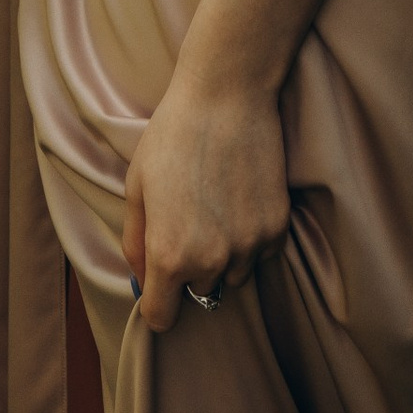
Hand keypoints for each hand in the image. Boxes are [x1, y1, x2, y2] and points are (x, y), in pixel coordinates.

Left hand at [121, 67, 291, 335]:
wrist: (227, 94)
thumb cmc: (172, 135)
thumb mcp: (136, 187)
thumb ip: (135, 243)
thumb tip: (142, 279)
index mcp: (169, 256)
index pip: (162, 318)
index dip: (158, 303)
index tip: (159, 284)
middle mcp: (212, 261)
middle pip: (199, 293)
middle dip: (190, 270)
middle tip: (188, 221)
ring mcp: (249, 246)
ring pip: (232, 276)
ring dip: (223, 258)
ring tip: (216, 209)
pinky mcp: (277, 228)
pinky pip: (260, 254)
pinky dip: (250, 240)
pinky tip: (239, 200)